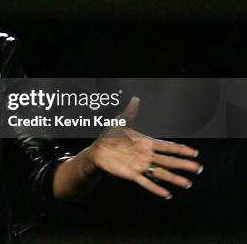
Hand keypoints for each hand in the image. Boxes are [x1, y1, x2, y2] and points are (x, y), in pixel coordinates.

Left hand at [87, 96, 202, 198]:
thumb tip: (136, 99)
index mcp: (146, 143)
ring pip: (160, 173)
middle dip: (183, 164)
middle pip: (168, 161)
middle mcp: (146, 156)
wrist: (97, 151)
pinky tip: (167, 194)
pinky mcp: (132, 174)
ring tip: (187, 184)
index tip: (194, 153)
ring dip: (174, 178)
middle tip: (198, 168)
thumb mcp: (120, 123)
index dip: (180, 149)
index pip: (167, 147)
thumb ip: (130, 113)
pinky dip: (156, 188)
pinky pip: (146, 182)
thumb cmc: (110, 136)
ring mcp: (140, 166)